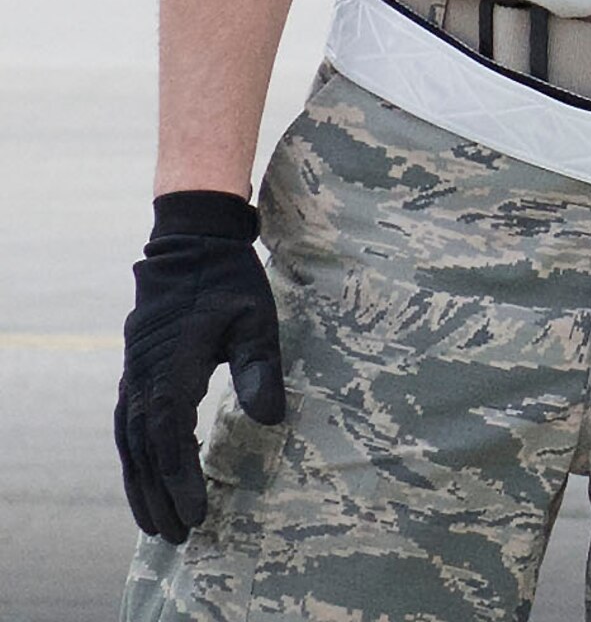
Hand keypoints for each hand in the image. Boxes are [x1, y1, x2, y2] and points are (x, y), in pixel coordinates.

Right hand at [114, 190, 285, 543]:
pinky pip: (127, 427)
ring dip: (142, 485)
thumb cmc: (229, 280)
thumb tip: (271, 421)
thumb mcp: (256, 319)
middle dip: (160, 497)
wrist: (191, 244)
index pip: (170, 440)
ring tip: (157, 525)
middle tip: (179, 536)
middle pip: (144, 452)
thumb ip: (260, 369)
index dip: (181, 481)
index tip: (198, 514)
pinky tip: (146, 479)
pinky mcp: (135, 372)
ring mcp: (134, 376)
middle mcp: (142, 379)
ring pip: (129, 444)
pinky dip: (135, 460)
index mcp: (171, 369)